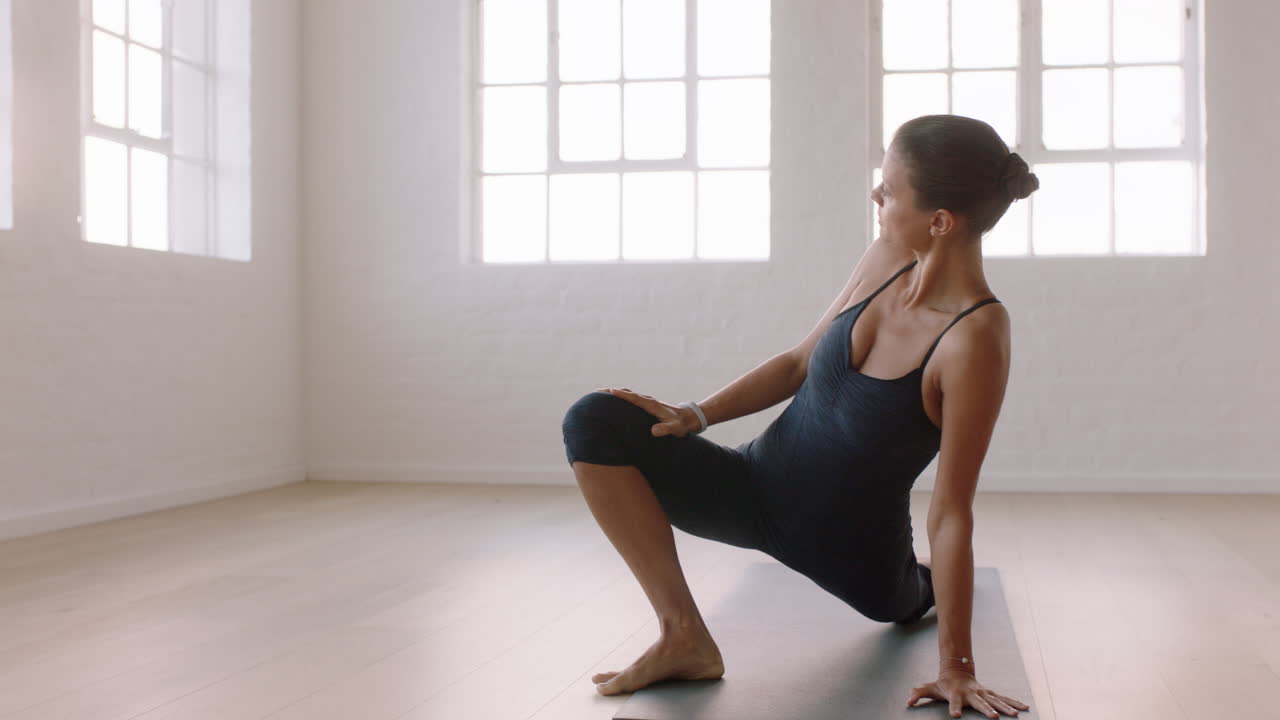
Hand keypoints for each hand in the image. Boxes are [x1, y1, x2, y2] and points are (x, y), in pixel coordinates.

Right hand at [597, 387, 700, 437]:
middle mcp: (648, 401)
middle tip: (596, 392)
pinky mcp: (647, 406)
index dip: (621, 395)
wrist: (688, 418)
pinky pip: (632, 400)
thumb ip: (665, 429)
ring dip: (616, 394)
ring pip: (629, 395)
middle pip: (628, 393)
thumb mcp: (674, 428)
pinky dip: (622, 398)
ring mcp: (647, 402)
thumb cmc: (680, 425)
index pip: (634, 398)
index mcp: (651, 404)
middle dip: (613, 391)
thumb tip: (654, 431)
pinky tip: (615, 403)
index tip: (609, 391)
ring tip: (600, 396)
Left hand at [906, 670, 1029, 717]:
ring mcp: (983, 692)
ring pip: (996, 700)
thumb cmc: (943, 683)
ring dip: (1005, 707)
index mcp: (956, 693)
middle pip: (980, 702)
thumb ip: (919, 693)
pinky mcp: (991, 693)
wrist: (957, 669)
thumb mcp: (930, 688)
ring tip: (1015, 715)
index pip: (954, 702)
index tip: (956, 715)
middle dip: (986, 709)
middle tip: (993, 717)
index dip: (954, 708)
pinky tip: (1025, 708)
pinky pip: (1004, 698)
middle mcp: (972, 693)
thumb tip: (908, 701)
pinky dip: (1015, 702)